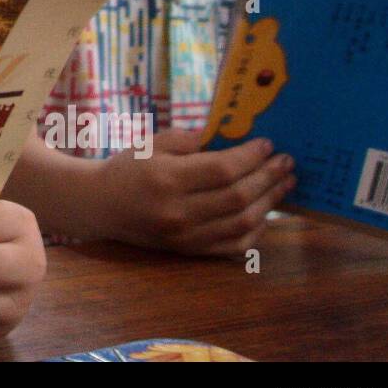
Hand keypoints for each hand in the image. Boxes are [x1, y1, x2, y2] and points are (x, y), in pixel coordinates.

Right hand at [91, 129, 295, 254]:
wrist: (100, 205)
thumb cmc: (127, 167)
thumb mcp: (152, 143)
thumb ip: (190, 139)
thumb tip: (232, 136)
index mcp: (166, 179)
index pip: (222, 170)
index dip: (250, 157)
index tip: (268, 144)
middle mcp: (178, 212)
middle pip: (238, 197)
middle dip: (268, 177)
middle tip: (287, 161)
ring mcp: (185, 236)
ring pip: (242, 223)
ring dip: (269, 202)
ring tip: (285, 183)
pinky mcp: (189, 251)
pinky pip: (234, 246)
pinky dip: (256, 230)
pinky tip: (265, 211)